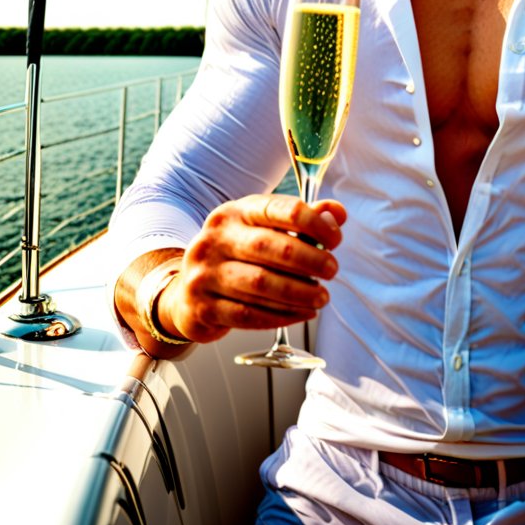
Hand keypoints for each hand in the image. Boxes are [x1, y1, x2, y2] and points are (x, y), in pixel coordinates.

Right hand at [156, 194, 346, 344]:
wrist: (188, 292)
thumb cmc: (238, 256)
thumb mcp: (265, 229)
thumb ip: (303, 220)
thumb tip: (336, 213)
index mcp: (235, 212)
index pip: (279, 209)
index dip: (314, 223)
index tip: (335, 239)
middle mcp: (215, 239)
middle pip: (269, 246)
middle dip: (309, 260)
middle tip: (332, 270)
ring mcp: (204, 274)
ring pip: (259, 284)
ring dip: (298, 292)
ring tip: (322, 297)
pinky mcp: (202, 307)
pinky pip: (248, 314)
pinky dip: (281, 316)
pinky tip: (302, 314)